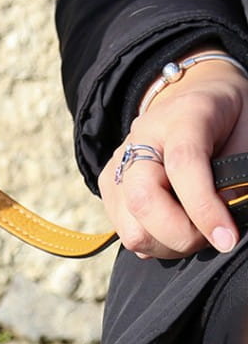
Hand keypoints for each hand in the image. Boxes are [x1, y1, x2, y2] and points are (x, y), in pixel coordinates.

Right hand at [100, 53, 247, 258]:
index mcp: (182, 117)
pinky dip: (155, 241)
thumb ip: (239, 172)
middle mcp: (140, 138)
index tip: (227, 239)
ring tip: (195, 230)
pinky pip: (125, 231)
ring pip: (130, 226)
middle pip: (142, 199)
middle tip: (212, 235)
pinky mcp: (108, 185)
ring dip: (168, 243)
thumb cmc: (228, 119)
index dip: (204, 208)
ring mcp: (118, 163)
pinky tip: (175, 226)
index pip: (183, 164)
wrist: (190, 100)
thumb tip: (224, 216)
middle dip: (180, 235)